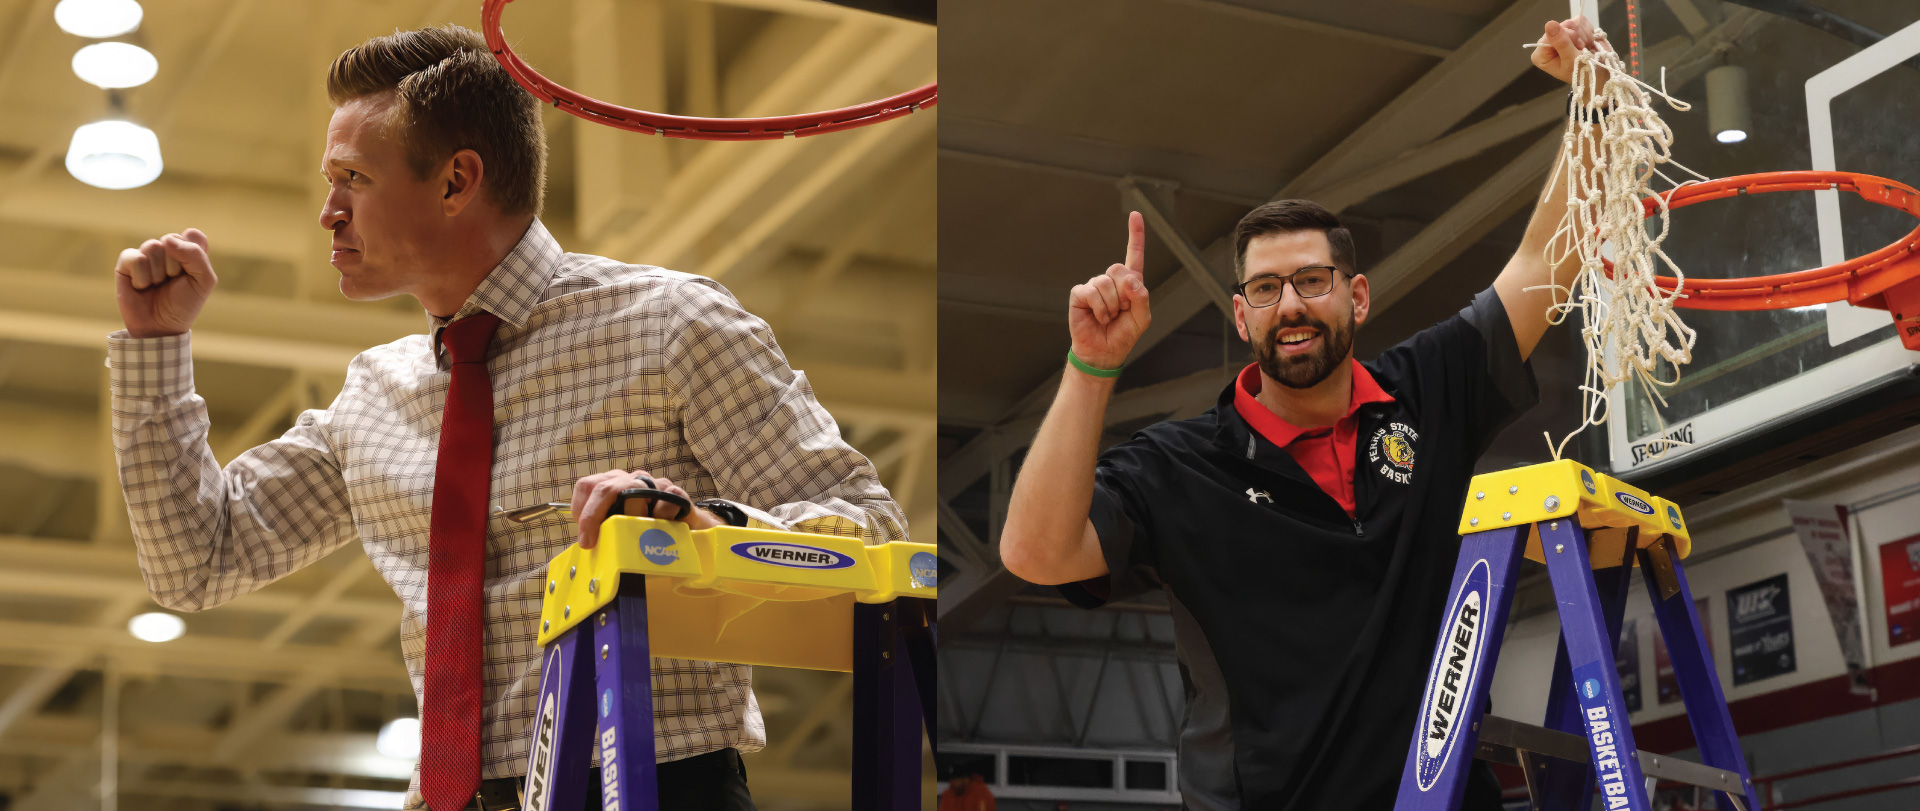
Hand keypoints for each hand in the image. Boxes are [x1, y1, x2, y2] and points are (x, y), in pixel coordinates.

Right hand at [114, 229, 217, 338]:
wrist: (160, 326)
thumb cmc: (184, 304)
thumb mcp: (203, 281)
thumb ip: (196, 256)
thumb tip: (167, 241)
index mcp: (188, 252)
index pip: (193, 235)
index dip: (193, 253)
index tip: (191, 273)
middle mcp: (167, 250)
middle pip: (171, 238)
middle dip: (175, 265)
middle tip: (172, 282)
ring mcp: (146, 255)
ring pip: (152, 246)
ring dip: (158, 273)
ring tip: (157, 285)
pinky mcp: (126, 264)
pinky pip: (134, 257)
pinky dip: (141, 276)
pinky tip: (141, 287)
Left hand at [570, 468, 721, 548]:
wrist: (687, 530)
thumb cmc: (648, 529)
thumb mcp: (620, 529)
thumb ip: (603, 530)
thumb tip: (585, 545)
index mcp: (613, 484)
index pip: (587, 486)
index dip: (582, 510)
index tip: (585, 538)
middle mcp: (632, 479)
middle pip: (605, 487)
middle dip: (593, 516)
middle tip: (591, 542)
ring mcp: (654, 484)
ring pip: (635, 488)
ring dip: (630, 515)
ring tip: (630, 534)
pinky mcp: (676, 493)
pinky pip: (665, 500)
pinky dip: (661, 515)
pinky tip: (662, 526)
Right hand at [1067, 211, 1150, 370]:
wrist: (1103, 352)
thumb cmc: (1123, 335)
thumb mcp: (1142, 318)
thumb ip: (1142, 297)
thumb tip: (1130, 279)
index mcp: (1130, 283)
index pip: (1134, 255)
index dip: (1135, 235)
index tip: (1135, 215)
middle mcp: (1111, 281)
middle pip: (1119, 269)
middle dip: (1124, 294)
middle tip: (1122, 311)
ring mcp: (1094, 286)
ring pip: (1105, 282)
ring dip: (1111, 305)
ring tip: (1109, 317)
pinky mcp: (1079, 294)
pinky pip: (1090, 291)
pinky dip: (1098, 307)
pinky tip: (1098, 317)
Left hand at [1531, 16, 1607, 85]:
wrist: (1600, 75)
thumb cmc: (1583, 74)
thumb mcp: (1572, 61)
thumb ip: (1561, 43)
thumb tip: (1550, 24)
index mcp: (1541, 55)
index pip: (1550, 33)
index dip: (1567, 36)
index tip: (1578, 47)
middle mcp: (1548, 44)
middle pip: (1562, 26)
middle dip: (1577, 37)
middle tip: (1582, 49)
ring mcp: (1560, 35)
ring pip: (1572, 22)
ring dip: (1584, 35)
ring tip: (1586, 48)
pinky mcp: (1572, 30)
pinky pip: (1580, 21)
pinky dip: (1588, 31)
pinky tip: (1588, 42)